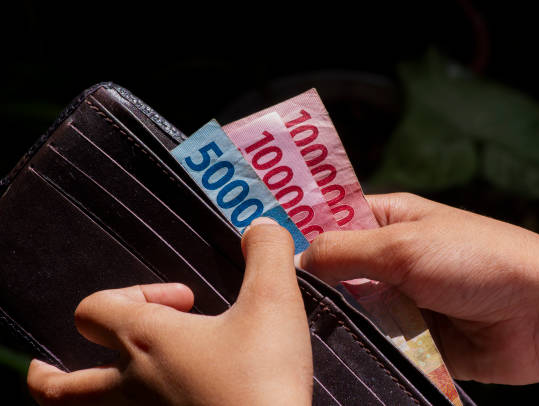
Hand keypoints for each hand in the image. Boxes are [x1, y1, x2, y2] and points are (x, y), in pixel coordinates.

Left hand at [28, 217, 312, 404]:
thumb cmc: (263, 379)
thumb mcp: (274, 301)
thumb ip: (267, 253)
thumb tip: (263, 227)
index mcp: (147, 341)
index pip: (96, 308)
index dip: (134, 292)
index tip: (184, 301)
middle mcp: (131, 387)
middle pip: (59, 385)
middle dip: (48, 372)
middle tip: (46, 365)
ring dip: (67, 402)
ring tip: (70, 393)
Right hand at [298, 193, 538, 392]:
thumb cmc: (478, 259)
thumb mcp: (402, 245)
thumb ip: (344, 250)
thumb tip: (295, 258)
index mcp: (388, 219)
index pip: (330, 219)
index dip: (299, 230)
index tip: (260, 247)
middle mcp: (390, 257)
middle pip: (335, 269)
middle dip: (314, 284)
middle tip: (276, 297)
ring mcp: (400, 297)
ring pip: (351, 309)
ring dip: (340, 318)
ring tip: (304, 327)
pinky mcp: (411, 335)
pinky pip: (374, 340)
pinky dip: (363, 345)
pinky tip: (340, 352)